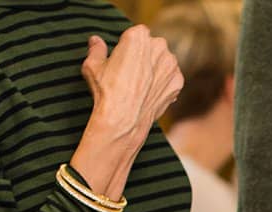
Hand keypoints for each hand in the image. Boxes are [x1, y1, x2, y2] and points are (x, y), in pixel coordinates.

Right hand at [72, 26, 182, 197]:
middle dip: (145, 54)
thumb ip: (96, 49)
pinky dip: (164, 83)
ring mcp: (171, 64)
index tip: (124, 56)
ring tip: (140, 83)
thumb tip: (95, 41)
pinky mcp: (178, 82)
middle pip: (152, 45)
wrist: (124, 120)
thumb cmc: (107, 91)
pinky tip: (150, 92)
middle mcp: (159, 46)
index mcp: (138, 36)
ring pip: (163, 60)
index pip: (137, 33)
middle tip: (132, 71)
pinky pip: (171, 77)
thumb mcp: (93, 66)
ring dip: (156, 68)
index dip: (130, 44)